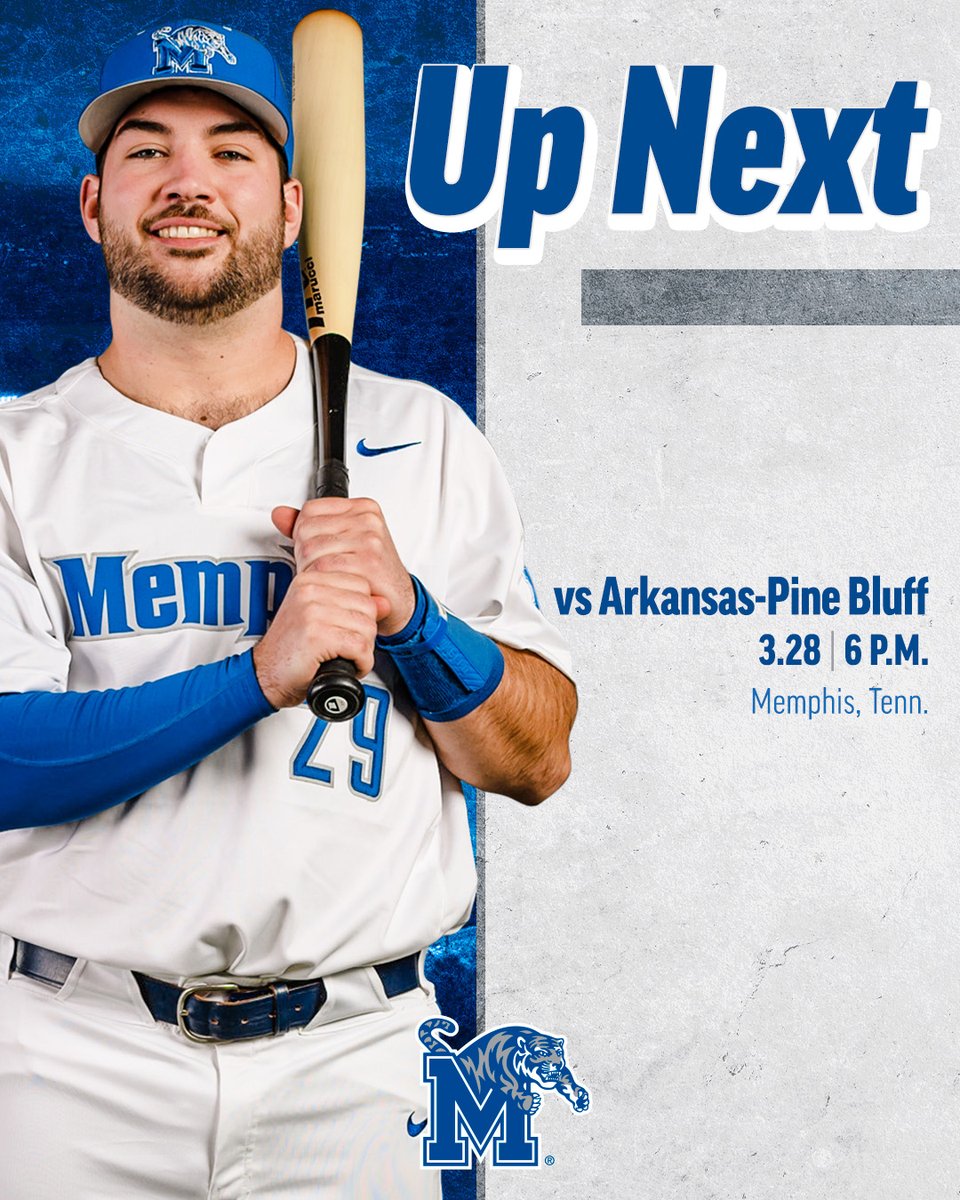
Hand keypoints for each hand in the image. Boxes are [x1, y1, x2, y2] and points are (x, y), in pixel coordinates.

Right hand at [252, 570, 379, 708]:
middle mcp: (310, 590)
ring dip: (362, 650)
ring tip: (342, 656)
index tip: (345, 627)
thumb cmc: (291, 650)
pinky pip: (360, 647)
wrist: (265, 675)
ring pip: (367, 628)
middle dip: (364, 633)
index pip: (362, 585)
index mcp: (311, 579)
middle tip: (344, 646)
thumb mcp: (322, 618)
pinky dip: (360, 664)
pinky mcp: (317, 635)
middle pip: (368, 606)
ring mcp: (312, 610)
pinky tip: (344, 665)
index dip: (361, 612)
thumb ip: (351, 605)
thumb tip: (384, 602)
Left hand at [272, 498, 415, 635]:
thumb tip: (279, 514)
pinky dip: (323, 582)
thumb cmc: (372, 573)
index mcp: (362, 508)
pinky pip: (325, 569)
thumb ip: (309, 526)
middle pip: (307, 531)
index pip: (310, 511)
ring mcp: (370, 539)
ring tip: (330, 578)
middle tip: (324, 569)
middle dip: (306, 556)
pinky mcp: (368, 562)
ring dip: (312, 571)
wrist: (399, 601)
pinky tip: (334, 586)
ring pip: (312, 550)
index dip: (304, 535)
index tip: (318, 549)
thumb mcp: (341, 542)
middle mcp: (368, 520)